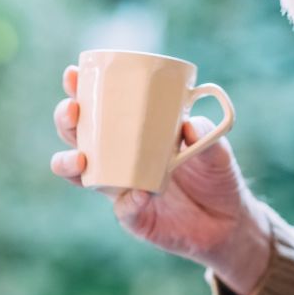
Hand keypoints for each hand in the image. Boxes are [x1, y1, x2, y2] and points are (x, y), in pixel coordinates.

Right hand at [49, 65, 270, 294]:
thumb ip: (204, 133)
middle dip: (65, 120)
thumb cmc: (214, 173)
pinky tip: (137, 194)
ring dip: (69, 163)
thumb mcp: (215, 147)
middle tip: (73, 110)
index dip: (78, 90)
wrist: (228, 220)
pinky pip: (123, 210)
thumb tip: (186, 124)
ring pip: (79, 175)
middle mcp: (116, 158)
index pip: (97, 107)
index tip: (74, 75)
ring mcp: (121, 188)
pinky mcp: (134, 217)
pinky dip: (128, 202)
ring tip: (80, 158)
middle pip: (75, 136)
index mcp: (130, 132)